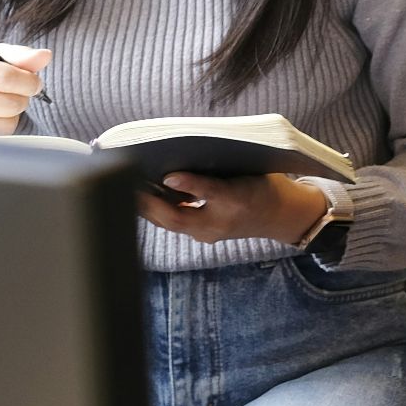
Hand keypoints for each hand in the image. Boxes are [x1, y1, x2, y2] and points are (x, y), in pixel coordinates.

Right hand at [0, 43, 50, 134]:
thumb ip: (17, 55)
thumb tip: (45, 56)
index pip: (8, 77)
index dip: (30, 81)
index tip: (34, 82)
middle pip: (12, 103)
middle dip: (23, 97)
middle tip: (15, 93)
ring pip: (8, 122)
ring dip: (12, 113)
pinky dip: (2, 126)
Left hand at [137, 173, 328, 245]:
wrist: (279, 216)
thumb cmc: (264, 188)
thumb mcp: (248, 173)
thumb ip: (215, 172)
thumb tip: (176, 172)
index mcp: (235, 202)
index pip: (208, 193)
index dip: (189, 184)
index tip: (168, 175)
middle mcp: (217, 224)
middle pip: (175, 218)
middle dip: (149, 202)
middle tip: (126, 182)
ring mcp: (207, 232)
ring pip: (170, 222)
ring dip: (149, 207)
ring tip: (129, 186)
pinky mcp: (202, 233)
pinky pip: (175, 222)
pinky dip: (159, 209)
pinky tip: (147, 194)